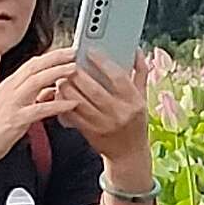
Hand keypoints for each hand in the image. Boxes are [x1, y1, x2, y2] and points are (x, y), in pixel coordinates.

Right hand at [0, 48, 91, 158]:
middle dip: (56, 57)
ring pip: (36, 81)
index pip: (32, 64)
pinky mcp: (16, 120)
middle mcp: (10, 90)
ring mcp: (12, 103)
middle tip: (74, 52)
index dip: (50, 55)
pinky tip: (71, 103)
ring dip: (57, 73)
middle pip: (35, 67)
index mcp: (10, 85)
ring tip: (74, 69)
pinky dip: (57, 105)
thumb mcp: (16, 106)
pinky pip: (40, 109)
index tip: (66, 51)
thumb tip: (52, 90)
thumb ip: (34, 97)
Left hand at [67, 41, 151, 168]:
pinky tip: (60, 93)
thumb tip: (136, 50)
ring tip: (62, 76)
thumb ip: (140, 73)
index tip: (90, 50)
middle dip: (78, 74)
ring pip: (79, 102)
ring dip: (67, 87)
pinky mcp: (90, 133)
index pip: (117, 77)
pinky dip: (64, 103)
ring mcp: (104, 125)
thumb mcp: (143, 98)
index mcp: (134, 102)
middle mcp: (119, 114)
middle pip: (94, 90)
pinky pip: (73, 115)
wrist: (129, 154)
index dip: (102, 62)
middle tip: (70, 63)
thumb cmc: (136, 121)